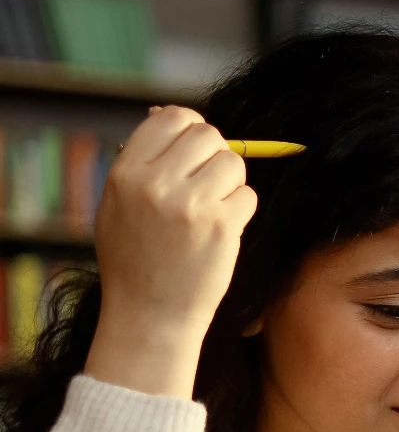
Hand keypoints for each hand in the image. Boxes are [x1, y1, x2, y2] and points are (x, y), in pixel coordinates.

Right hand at [95, 104, 258, 342]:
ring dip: (231, 184)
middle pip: (208, 135)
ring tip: (213, 212)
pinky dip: (241, 212)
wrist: (150, 317)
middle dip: (215, 157)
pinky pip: (247, 197)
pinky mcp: (220, 227)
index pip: (171, 118)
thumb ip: (141, 161)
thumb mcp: (118, 205)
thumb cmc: (135, 262)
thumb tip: (166, 114)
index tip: (194, 154)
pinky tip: (222, 232)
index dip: (190, 130)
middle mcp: (156, 183)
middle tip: (207, 188)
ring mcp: (190, 205)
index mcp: (127, 172)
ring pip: (233, 163)